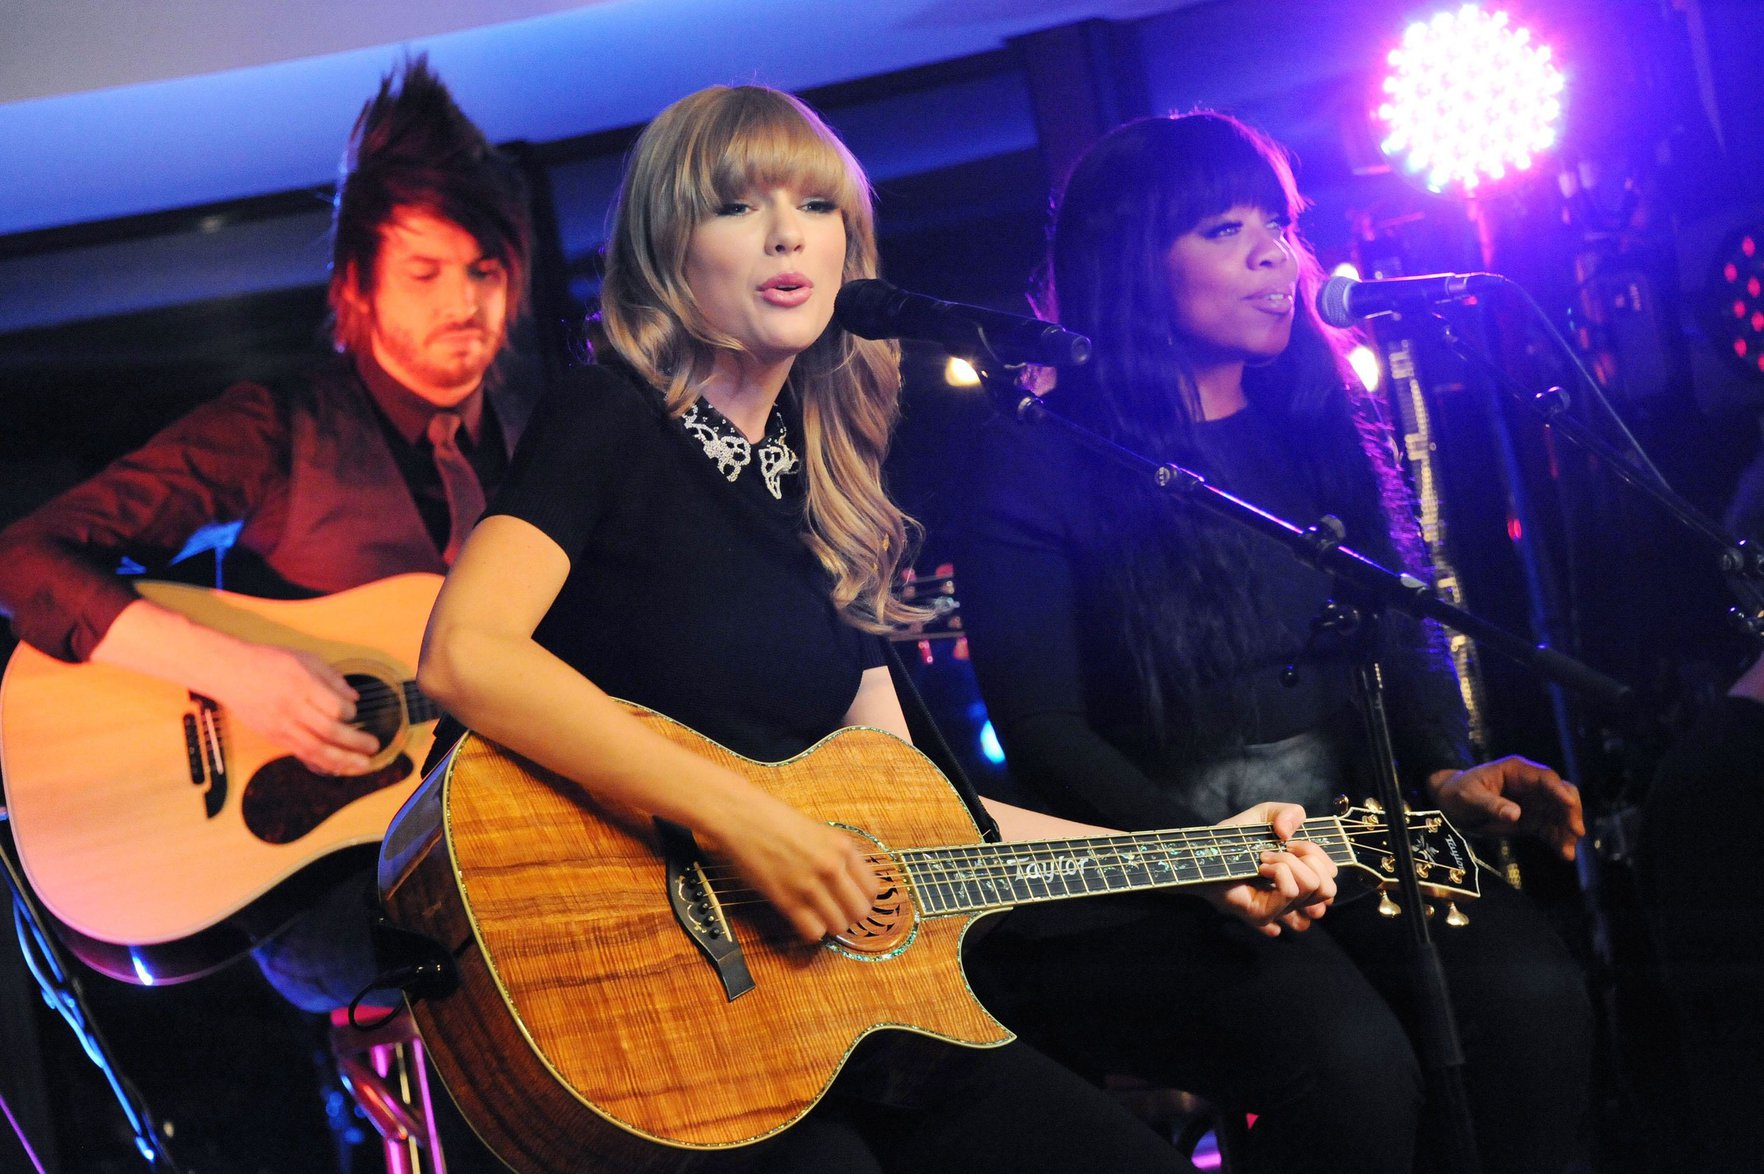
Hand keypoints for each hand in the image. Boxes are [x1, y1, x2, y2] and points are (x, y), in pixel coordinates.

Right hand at [208, 644, 381, 775]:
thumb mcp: (304, 658)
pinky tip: (337, 767)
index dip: (351, 713)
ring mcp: (281, 725)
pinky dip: (321, 762)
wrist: (229, 672)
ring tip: (363, 765)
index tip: (354, 711)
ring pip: (316, 749)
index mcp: (302, 685)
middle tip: (374, 747)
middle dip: (356, 742)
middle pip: (329, 732)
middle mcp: (292, 708)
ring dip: (343, 760)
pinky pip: (301, 754)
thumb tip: (354, 697)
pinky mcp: (273, 736)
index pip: (335, 707)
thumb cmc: (268, 662)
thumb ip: (332, 678)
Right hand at [705, 787, 879, 943]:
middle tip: (836, 912)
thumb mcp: (820, 831)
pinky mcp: (787, 900)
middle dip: (849, 916)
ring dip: (830, 925)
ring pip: (839, 926)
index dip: (863, 900)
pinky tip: (803, 919)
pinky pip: (813, 932)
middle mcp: (832, 867)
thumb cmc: (777, 821)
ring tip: (818, 916)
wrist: (744, 818)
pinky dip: (811, 931)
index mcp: (843, 847)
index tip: (852, 902)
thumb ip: (839, 856)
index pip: (872, 890)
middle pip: (859, 912)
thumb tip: (851, 885)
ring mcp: (810, 885)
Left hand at [1199, 802, 1337, 936]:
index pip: (1330, 875)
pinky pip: (1291, 891)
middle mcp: (1294, 899)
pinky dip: (1278, 870)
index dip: (1315, 851)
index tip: (1289, 843)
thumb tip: (1290, 833)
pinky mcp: (1263, 914)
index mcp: (1299, 879)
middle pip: (1328, 886)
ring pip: (1313, 886)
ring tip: (1264, 860)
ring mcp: (1279, 910)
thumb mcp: (1266, 815)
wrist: (1204, 851)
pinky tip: (1259, 869)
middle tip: (1276, 851)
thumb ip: (1289, 813)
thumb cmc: (1234, 837)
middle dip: (1307, 857)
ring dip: (1289, 862)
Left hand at [1427, 756, 1583, 860]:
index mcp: (1517, 771)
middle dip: (1571, 812)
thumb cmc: (1458, 793)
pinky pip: (1550, 830)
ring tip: (1567, 851)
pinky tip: (1564, 854)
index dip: (1559, 791)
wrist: (1450, 805)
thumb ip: (1492, 805)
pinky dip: (1558, 840)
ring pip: (1560, 815)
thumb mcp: (1470, 797)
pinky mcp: (1532, 821)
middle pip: (1561, 795)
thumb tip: (1516, 815)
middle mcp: (1531, 786)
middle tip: (1575, 831)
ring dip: (1567, 831)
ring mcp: (1534, 803)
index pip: (1545, 778)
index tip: (1569, 804)